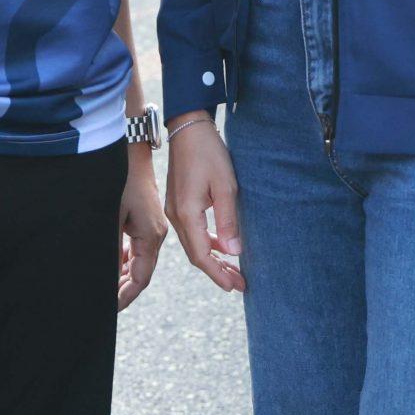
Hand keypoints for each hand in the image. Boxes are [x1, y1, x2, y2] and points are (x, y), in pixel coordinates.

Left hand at [119, 145, 167, 309]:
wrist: (129, 148)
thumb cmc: (118, 180)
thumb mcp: (111, 218)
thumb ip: (110, 251)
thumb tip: (106, 279)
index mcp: (151, 237)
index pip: (140, 279)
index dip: (124, 296)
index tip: (107, 309)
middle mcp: (155, 233)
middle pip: (141, 272)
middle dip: (122, 289)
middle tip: (102, 303)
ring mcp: (151, 224)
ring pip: (138, 259)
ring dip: (122, 274)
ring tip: (104, 287)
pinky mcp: (144, 216)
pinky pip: (136, 245)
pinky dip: (124, 258)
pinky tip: (111, 261)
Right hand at [165, 117, 243, 293]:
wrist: (188, 128)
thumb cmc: (208, 152)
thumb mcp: (225, 185)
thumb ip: (229, 220)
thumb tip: (234, 252)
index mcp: (187, 214)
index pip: (201, 255)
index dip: (218, 274)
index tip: (236, 286)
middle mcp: (177, 216)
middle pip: (196, 254)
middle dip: (217, 271)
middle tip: (239, 284)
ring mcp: (175, 210)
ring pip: (194, 244)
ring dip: (213, 258)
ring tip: (233, 270)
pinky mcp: (178, 203)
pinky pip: (193, 231)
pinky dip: (208, 242)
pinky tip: (222, 246)